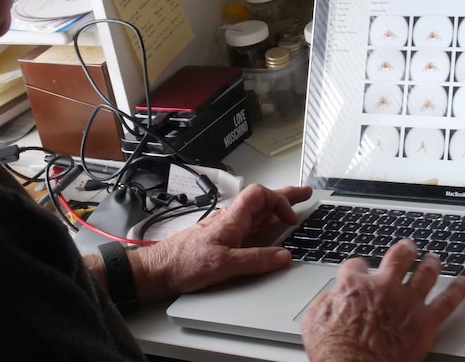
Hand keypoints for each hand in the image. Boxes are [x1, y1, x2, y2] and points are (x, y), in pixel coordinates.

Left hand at [127, 183, 311, 302]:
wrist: (159, 270)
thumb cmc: (185, 263)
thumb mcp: (225, 265)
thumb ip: (256, 260)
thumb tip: (283, 256)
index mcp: (232, 219)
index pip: (260, 195)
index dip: (279, 201)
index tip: (292, 218)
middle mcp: (229, 219)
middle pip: (261, 200)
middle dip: (285, 197)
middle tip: (305, 194)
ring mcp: (225, 228)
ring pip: (256, 212)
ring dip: (276, 208)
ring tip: (293, 208)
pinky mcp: (220, 239)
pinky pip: (248, 224)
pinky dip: (265, 222)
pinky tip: (268, 227)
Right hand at [301, 239, 464, 361]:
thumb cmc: (334, 352)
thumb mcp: (313, 321)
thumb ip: (324, 302)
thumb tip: (330, 298)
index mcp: (354, 285)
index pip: (357, 264)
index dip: (358, 267)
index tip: (360, 269)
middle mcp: (383, 287)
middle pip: (398, 258)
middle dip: (404, 250)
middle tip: (409, 246)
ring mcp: (407, 303)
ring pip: (425, 273)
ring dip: (431, 263)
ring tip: (435, 258)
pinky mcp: (424, 323)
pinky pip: (447, 302)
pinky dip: (457, 290)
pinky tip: (463, 283)